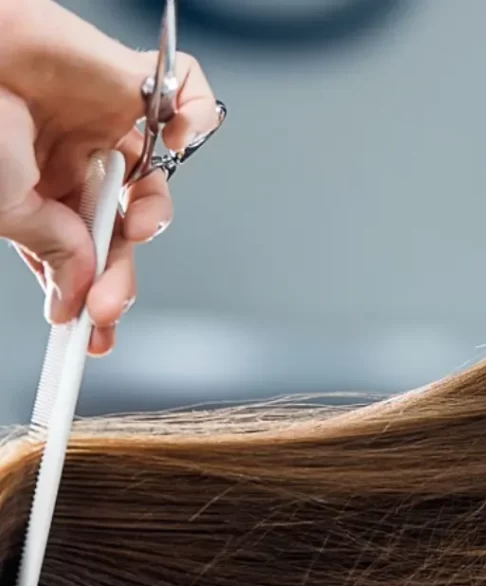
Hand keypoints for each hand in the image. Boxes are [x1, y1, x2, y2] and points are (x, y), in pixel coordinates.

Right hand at [0, 0, 220, 354]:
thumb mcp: (6, 205)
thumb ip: (52, 249)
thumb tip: (78, 295)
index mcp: (41, 189)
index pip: (79, 253)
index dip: (90, 295)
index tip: (94, 339)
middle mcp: (75, 161)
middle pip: (120, 231)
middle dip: (120, 276)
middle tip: (110, 308)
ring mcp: (105, 123)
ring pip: (156, 184)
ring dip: (156, 217)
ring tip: (137, 225)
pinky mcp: (129, 79)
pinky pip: (187, 97)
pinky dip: (199, 118)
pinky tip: (179, 139)